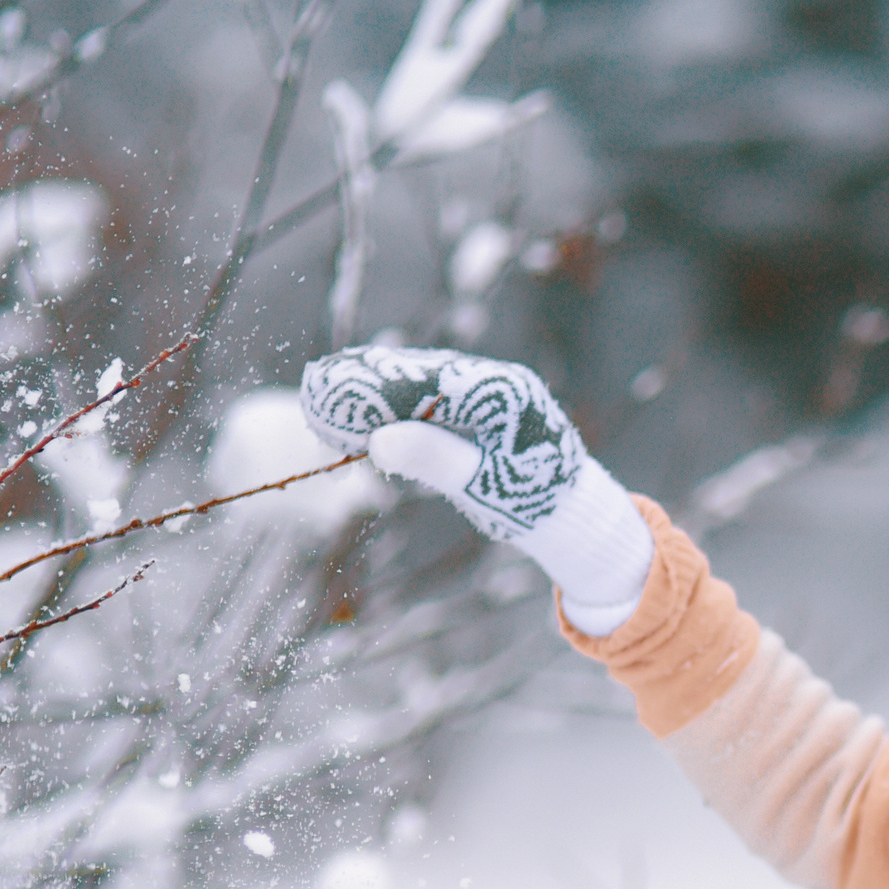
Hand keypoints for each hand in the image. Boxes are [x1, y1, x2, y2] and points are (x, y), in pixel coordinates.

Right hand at [300, 346, 651, 634]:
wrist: (574, 513)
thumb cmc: (535, 503)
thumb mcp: (484, 485)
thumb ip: (437, 459)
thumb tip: (381, 439)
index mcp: (504, 393)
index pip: (428, 380)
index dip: (376, 386)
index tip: (331, 392)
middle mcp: (496, 381)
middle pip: (420, 375)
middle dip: (367, 385)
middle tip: (314, 392)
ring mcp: (488, 392)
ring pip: (421, 385)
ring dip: (376, 396)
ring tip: (326, 405)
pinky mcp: (479, 408)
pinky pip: (430, 401)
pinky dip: (396, 409)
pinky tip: (361, 419)